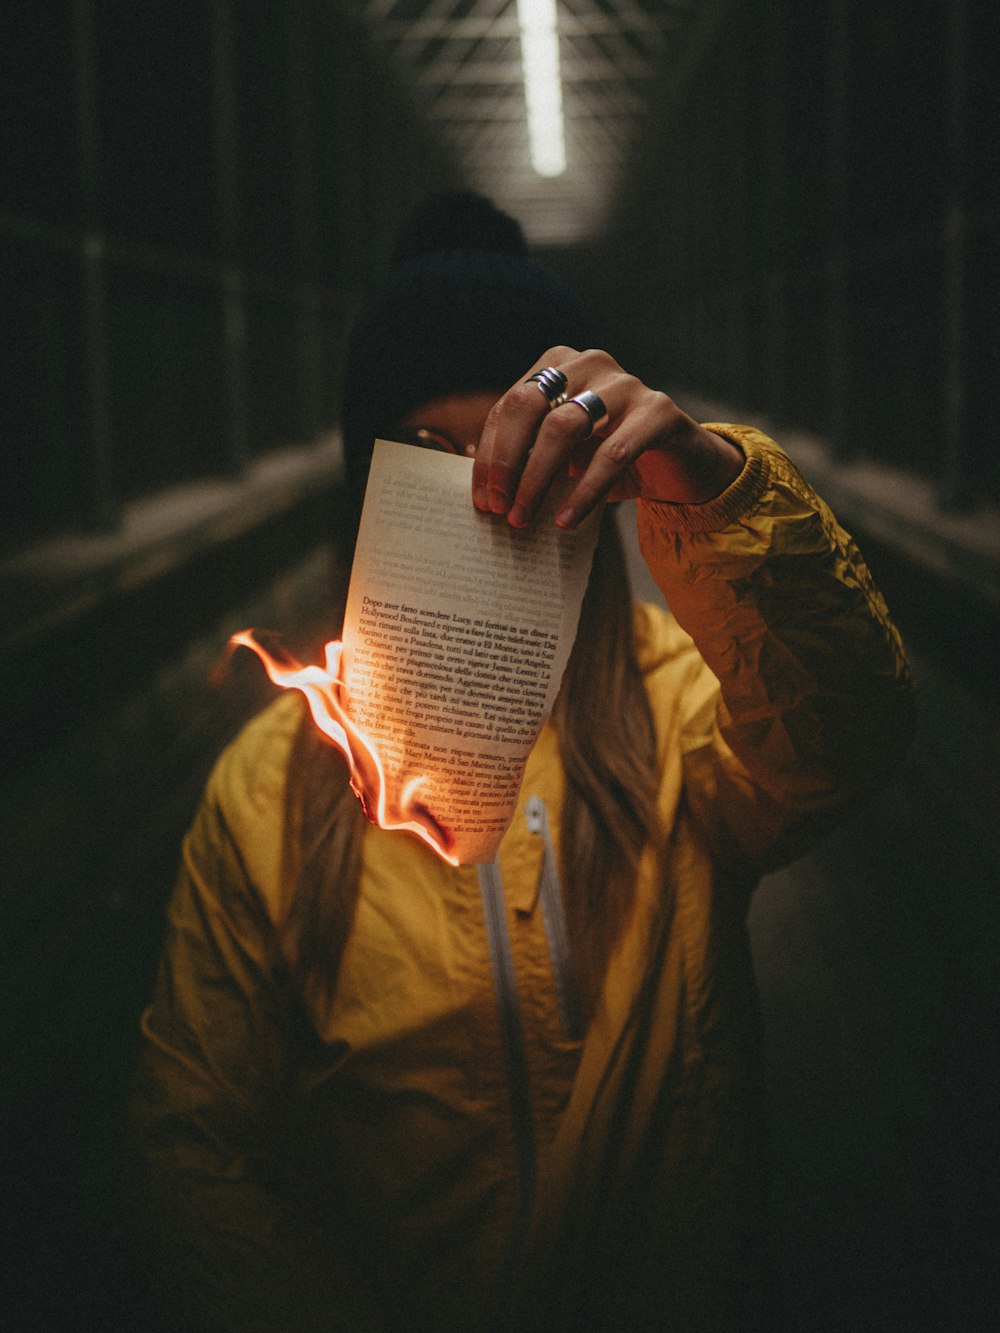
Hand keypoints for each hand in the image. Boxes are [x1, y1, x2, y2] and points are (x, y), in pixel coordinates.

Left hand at [472, 347, 744, 528]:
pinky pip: (613, 454)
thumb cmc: (612, 457)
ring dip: (537, 478)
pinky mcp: (659, 411)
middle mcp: (590, 364)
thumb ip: (528, 458)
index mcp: (558, 365)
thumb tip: (482, 489)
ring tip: (524, 518)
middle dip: (507, 462)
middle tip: (499, 508)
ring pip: (564, 426)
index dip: (491, 455)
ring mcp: (626, 383)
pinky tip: (566, 520)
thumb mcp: (565, 456)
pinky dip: (584, 491)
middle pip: (529, 406)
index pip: (509, 407)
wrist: (680, 466)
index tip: (483, 499)